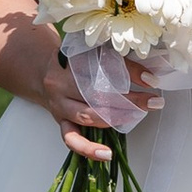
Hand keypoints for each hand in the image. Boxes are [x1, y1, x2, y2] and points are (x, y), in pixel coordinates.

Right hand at [0, 0, 156, 156]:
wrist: (34, 67)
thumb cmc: (67, 53)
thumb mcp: (83, 38)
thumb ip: (107, 36)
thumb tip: (143, 39)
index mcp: (68, 58)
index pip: (104, 66)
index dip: (130, 72)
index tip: (155, 76)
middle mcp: (62, 81)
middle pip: (98, 92)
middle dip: (130, 97)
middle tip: (157, 99)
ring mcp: (59, 103)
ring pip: (87, 114)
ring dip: (117, 117)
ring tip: (144, 114)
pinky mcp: (59, 120)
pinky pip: (71, 139)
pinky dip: (88, 149)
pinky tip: (107, 155)